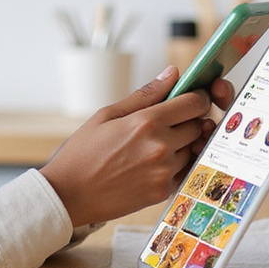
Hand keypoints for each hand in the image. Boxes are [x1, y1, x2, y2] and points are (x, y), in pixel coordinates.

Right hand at [38, 66, 234, 227]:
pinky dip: (175, 165)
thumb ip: (145, 94)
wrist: (70, 194)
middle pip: (198, 125)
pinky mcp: (164, 191)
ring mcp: (164, 171)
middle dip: (189, 121)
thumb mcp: (107, 115)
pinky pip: (184, 171)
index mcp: (147, 122)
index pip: (195, 103)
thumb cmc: (83, 152)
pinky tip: (152, 164)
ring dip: (182, 145)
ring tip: (153, 146)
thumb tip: (173, 73)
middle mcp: (161, 146)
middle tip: (167, 123)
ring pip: (193, 149)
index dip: (197, 98)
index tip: (190, 99)